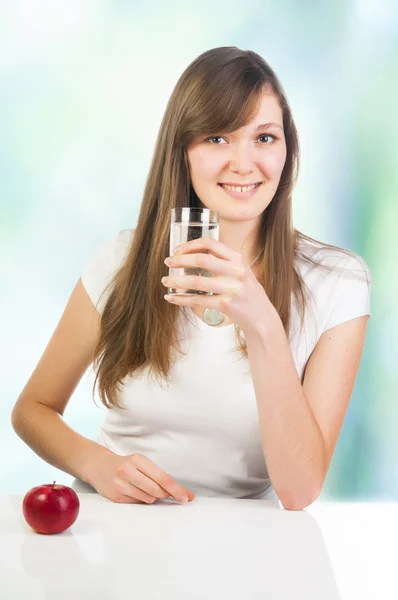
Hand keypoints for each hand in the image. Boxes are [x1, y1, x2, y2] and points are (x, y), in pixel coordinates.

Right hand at [88, 451, 195, 504]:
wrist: (98, 466)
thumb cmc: (125, 465)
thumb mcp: (140, 463)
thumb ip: (158, 476)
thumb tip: (182, 492)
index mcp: (137, 460)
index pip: (162, 477)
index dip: (176, 489)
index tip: (186, 497)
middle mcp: (128, 471)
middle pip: (156, 490)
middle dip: (166, 495)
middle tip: (172, 496)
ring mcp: (120, 485)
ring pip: (148, 498)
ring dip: (153, 498)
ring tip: (147, 490)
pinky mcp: (115, 497)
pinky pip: (137, 503)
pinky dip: (141, 500)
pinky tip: (136, 493)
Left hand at [162, 237, 277, 334]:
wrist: (261, 316)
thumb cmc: (246, 291)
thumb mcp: (240, 270)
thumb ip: (223, 261)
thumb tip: (191, 254)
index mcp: (238, 258)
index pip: (210, 243)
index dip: (190, 244)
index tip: (177, 250)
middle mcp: (236, 271)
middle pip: (202, 259)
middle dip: (180, 260)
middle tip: (168, 262)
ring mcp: (232, 288)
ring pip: (196, 281)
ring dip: (176, 281)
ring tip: (165, 281)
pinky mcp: (226, 305)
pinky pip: (197, 300)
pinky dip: (181, 299)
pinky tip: (171, 298)